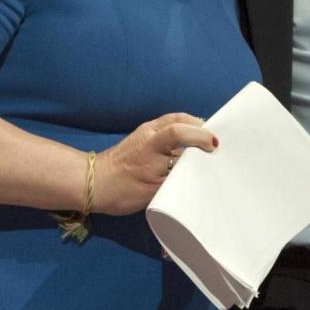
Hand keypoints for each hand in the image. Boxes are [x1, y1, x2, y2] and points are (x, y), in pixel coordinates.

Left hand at [92, 113, 215, 214]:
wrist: (92, 184)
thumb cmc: (120, 190)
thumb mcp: (153, 189)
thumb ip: (176, 176)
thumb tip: (197, 169)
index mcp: (151, 145)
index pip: (178, 131)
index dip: (199, 136)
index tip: (215, 146)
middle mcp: (149, 132)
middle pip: (180, 119)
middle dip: (201, 128)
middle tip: (217, 142)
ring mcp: (146, 131)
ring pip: (176, 120)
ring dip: (193, 127)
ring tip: (207, 142)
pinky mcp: (144, 135)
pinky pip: (169, 126)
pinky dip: (184, 131)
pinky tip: (191, 145)